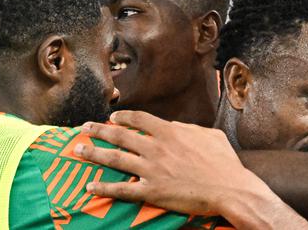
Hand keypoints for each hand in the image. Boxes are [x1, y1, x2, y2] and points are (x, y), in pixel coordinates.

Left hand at [77, 111, 271, 217]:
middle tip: (84, 128)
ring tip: (78, 150)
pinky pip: (122, 189)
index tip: (112, 117)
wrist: (229, 189)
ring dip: (94, 153)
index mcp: (170, 132)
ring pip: (115, 159)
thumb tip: (173, 126)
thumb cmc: (224, 163)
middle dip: (99, 130)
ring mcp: (152, 170)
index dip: (123, 117)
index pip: (139, 119)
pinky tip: (89, 186)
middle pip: (120, 135)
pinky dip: (104, 187)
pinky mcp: (152, 191)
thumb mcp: (209, 135)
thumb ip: (187, 128)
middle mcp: (156, 148)